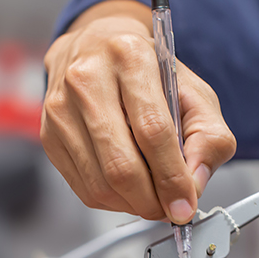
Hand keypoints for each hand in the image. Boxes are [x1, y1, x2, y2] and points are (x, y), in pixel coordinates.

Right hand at [42, 0, 236, 221]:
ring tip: (154, 198)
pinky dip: (113, 200)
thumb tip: (194, 185)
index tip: (186, 205)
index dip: (172, 178)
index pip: (153, 132)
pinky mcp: (49, 134)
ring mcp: (61, 107)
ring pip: (100, 183)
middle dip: (153, 201)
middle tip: (171, 209)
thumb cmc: (150, 72)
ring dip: (134, 204)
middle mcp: (87, 79)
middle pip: (121, 165)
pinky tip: (129, 188)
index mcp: (130, 58)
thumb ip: (209, 138)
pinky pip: (84, 187)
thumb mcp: (195, 94)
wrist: (99, 48)